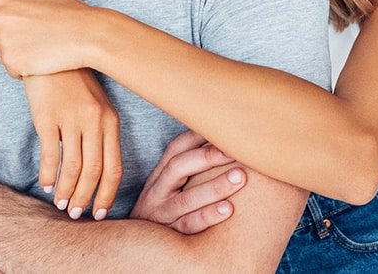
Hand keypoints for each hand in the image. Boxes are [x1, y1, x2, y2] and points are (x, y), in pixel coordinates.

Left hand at [0, 0, 94, 77]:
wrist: (88, 33)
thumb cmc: (64, 8)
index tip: (11, 24)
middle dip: (6, 38)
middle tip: (34, 33)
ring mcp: (4, 43)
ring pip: (0, 55)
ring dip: (16, 53)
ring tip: (41, 43)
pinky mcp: (13, 63)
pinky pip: (11, 70)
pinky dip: (25, 67)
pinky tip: (43, 56)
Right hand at [24, 71, 121, 220]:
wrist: (53, 54)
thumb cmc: (76, 82)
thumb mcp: (98, 104)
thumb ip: (102, 132)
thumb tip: (99, 170)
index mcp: (110, 120)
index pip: (114, 166)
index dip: (107, 193)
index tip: (100, 211)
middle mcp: (93, 121)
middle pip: (94, 172)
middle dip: (86, 198)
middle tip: (77, 214)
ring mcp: (70, 119)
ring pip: (72, 168)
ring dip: (67, 192)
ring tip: (61, 204)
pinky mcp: (46, 118)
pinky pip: (49, 155)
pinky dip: (48, 175)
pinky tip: (46, 184)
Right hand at [130, 130, 245, 233]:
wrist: (138, 248)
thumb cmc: (163, 209)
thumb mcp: (167, 187)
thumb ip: (187, 167)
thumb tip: (219, 141)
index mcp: (159, 175)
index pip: (175, 148)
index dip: (197, 137)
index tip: (223, 131)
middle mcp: (157, 191)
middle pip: (178, 167)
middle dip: (207, 157)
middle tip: (234, 152)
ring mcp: (162, 214)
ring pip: (187, 199)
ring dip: (215, 187)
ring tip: (240, 177)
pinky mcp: (170, 236)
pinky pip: (190, 225)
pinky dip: (209, 216)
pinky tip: (229, 209)